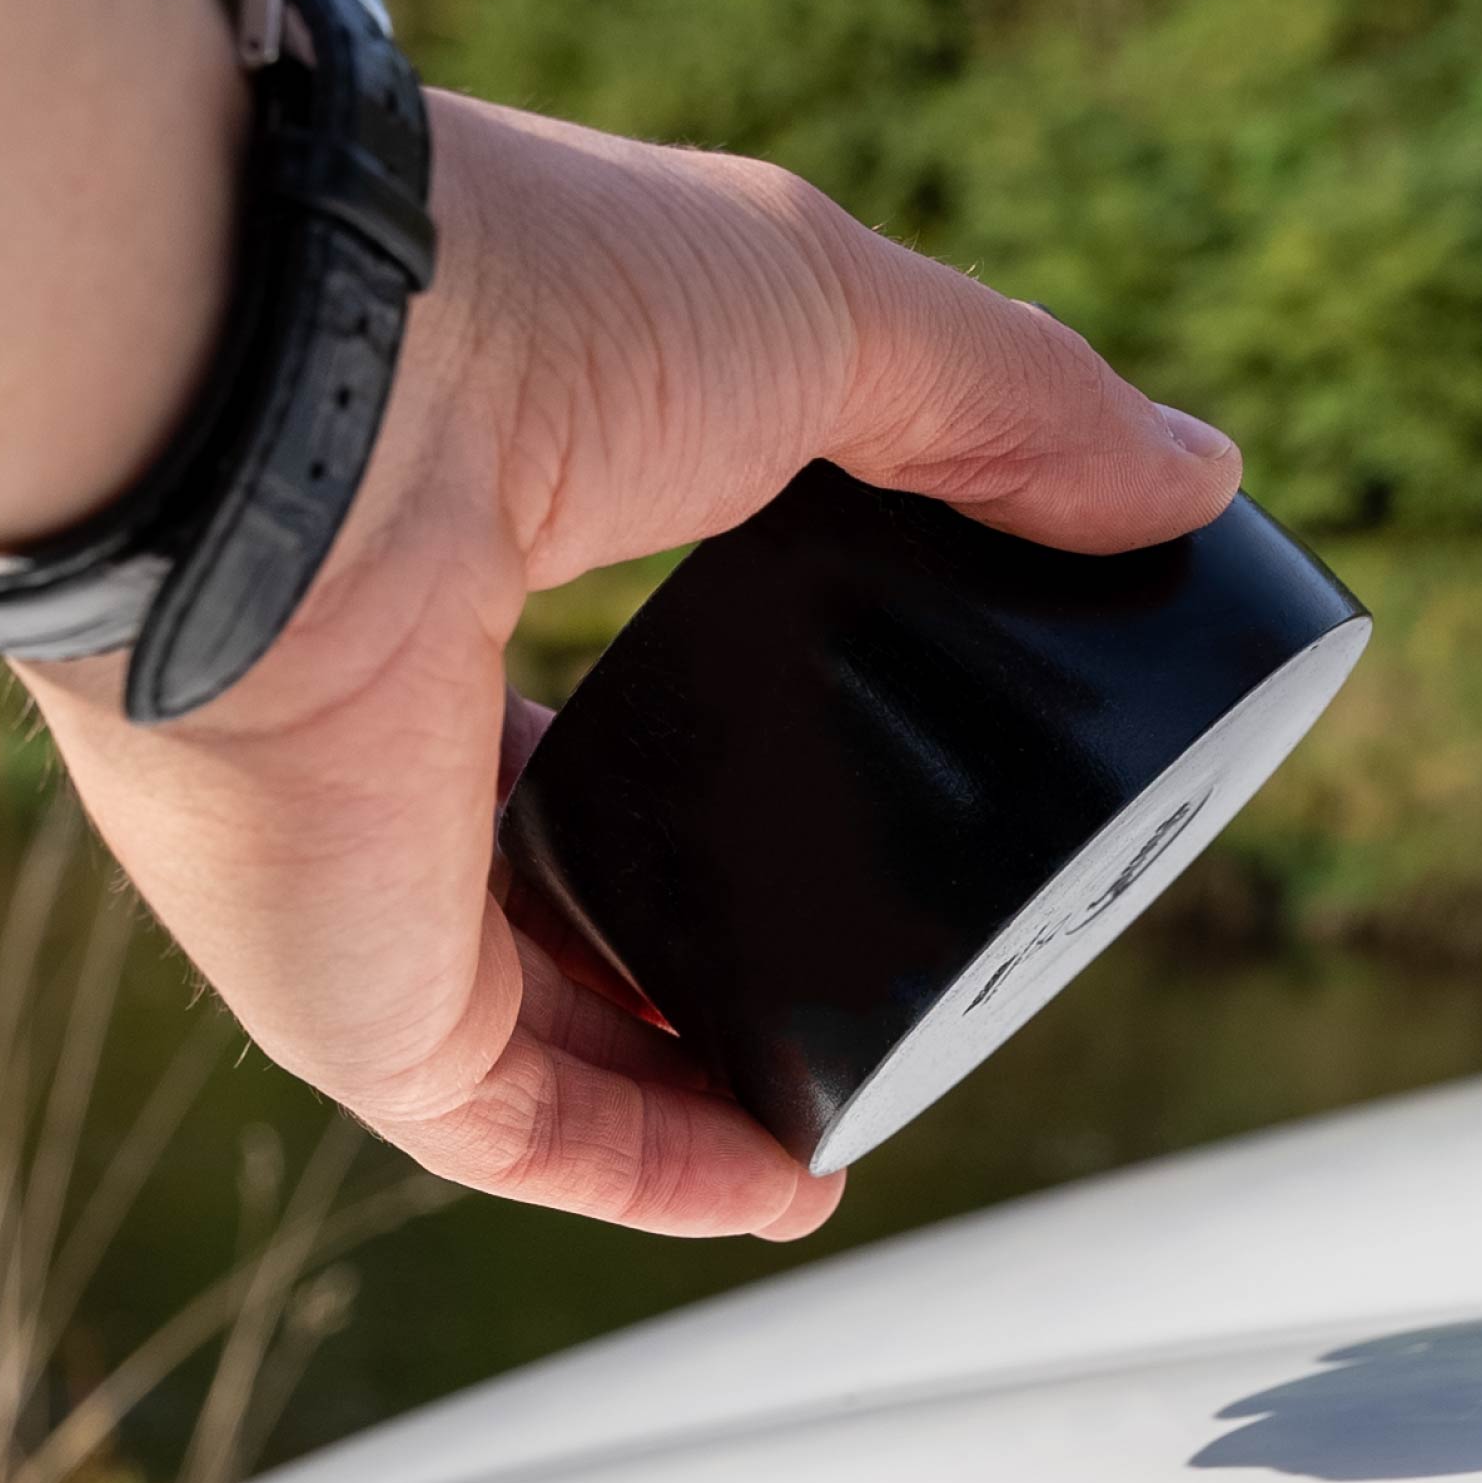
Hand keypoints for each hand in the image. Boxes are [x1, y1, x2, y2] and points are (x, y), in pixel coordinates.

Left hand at [20, 94, 1241, 1238]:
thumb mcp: (822, 321)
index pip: (583, 693)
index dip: (719, 751)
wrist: (290, 398)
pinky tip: (793, 1177)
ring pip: (539, 1032)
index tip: (866, 786)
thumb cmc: (517, 305)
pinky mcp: (360, 1003)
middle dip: (697, 941)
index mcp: (452, 552)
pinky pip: (521, 1135)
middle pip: (557, 883)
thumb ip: (1002, 406)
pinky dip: (658, 1170)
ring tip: (845, 1115)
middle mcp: (385, 728)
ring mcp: (364, 876)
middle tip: (860, 968)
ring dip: (692, 1085)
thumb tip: (1191, 479)